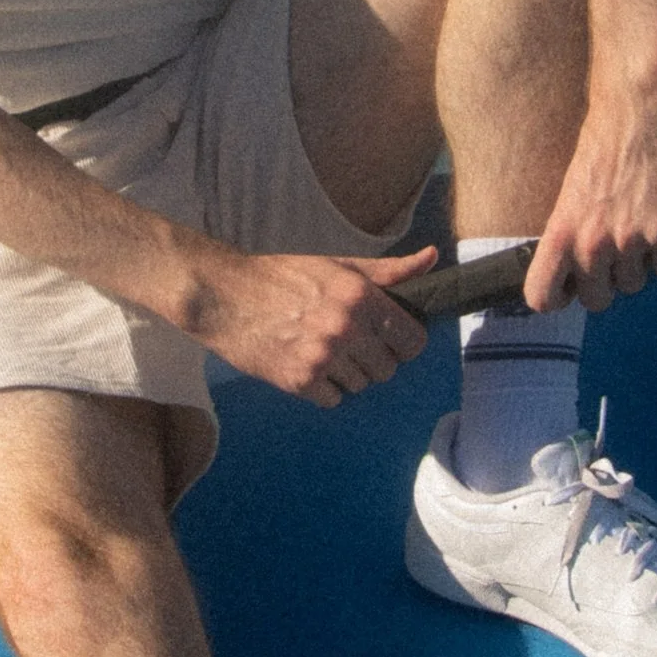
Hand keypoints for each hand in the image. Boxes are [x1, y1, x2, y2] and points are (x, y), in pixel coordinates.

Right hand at [189, 246, 438, 404]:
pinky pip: (333, 399)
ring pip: (361, 385)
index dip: (403, 342)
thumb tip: (432, 258)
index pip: (412, 341)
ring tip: (321, 350)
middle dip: (372, 360)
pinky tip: (305, 363)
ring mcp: (323, 357)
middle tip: (348, 344)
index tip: (387, 339)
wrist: (224, 295)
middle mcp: (346, 328)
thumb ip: (388, 272)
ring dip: (346, 374)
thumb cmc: (282, 277)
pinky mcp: (299, 381)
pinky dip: (323, 388)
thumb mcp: (337, 266)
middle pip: (388, 369)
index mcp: (360, 296)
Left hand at [522, 87, 656, 312]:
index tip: (568, 288)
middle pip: (597, 301)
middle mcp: (592, 243)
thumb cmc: (600, 145)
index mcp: (560, 232)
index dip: (557, 299)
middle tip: (612, 253)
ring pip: (633, 285)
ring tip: (636, 228)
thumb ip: (571, 235)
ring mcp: (630, 240)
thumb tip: (574, 271)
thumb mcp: (570, 194)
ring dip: (637, 265)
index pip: (541, 298)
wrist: (636, 110)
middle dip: (605, 282)